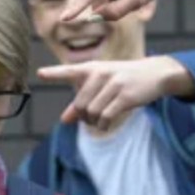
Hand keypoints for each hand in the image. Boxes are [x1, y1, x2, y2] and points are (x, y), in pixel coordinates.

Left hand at [38, 56, 194, 130]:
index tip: (39, 73)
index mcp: (91, 68)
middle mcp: (100, 74)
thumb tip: (64, 120)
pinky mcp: (125, 96)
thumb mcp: (100, 87)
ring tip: (99, 119)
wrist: (155, 73)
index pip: (69, 71)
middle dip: (82, 116)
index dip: (54, 73)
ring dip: (93, 122)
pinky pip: (105, 117)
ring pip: (92, 113)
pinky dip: (103, 125)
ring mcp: (114, 84)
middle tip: (89, 118)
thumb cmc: (121, 80)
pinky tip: (105, 123)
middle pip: (80, 105)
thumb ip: (80, 103)